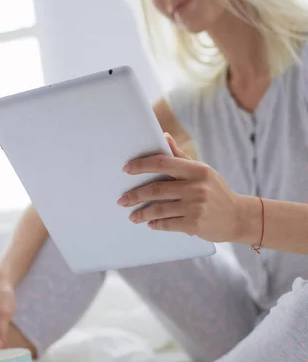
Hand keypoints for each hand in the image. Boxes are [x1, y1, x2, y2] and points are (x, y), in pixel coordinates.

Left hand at [118, 133, 241, 242]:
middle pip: (156, 189)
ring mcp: (195, 207)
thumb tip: (163, 136)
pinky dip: (155, 224)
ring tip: (132, 216)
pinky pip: (167, 224)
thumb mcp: (203, 171)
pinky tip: (149, 223)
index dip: (142, 165)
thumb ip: (181, 156)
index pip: (163, 163)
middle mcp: (196, 187)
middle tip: (122, 200)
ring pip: (159, 209)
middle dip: (135, 195)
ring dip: (142, 213)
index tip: (126, 169)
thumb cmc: (216, 191)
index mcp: (197, 170)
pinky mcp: (194, 225)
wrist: (239, 217)